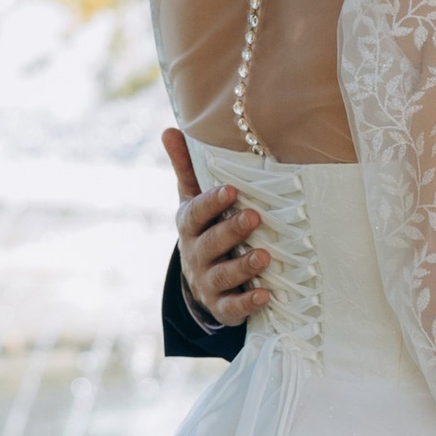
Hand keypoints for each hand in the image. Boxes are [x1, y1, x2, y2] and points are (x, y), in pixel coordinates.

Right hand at [164, 128, 269, 325]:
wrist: (202, 281)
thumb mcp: (193, 200)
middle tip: (255, 217)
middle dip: (231, 231)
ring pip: (223, 275)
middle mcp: (195, 254)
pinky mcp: (222, 306)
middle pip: (210, 243)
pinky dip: (248, 302)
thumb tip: (169, 129)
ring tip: (264, 257)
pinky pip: (232, 306)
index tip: (230, 189)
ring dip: (243, 266)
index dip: (211, 203)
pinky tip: (266, 296)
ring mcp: (207, 282)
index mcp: (190, 226)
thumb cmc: (205, 229)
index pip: (196, 213)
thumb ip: (186, 168)